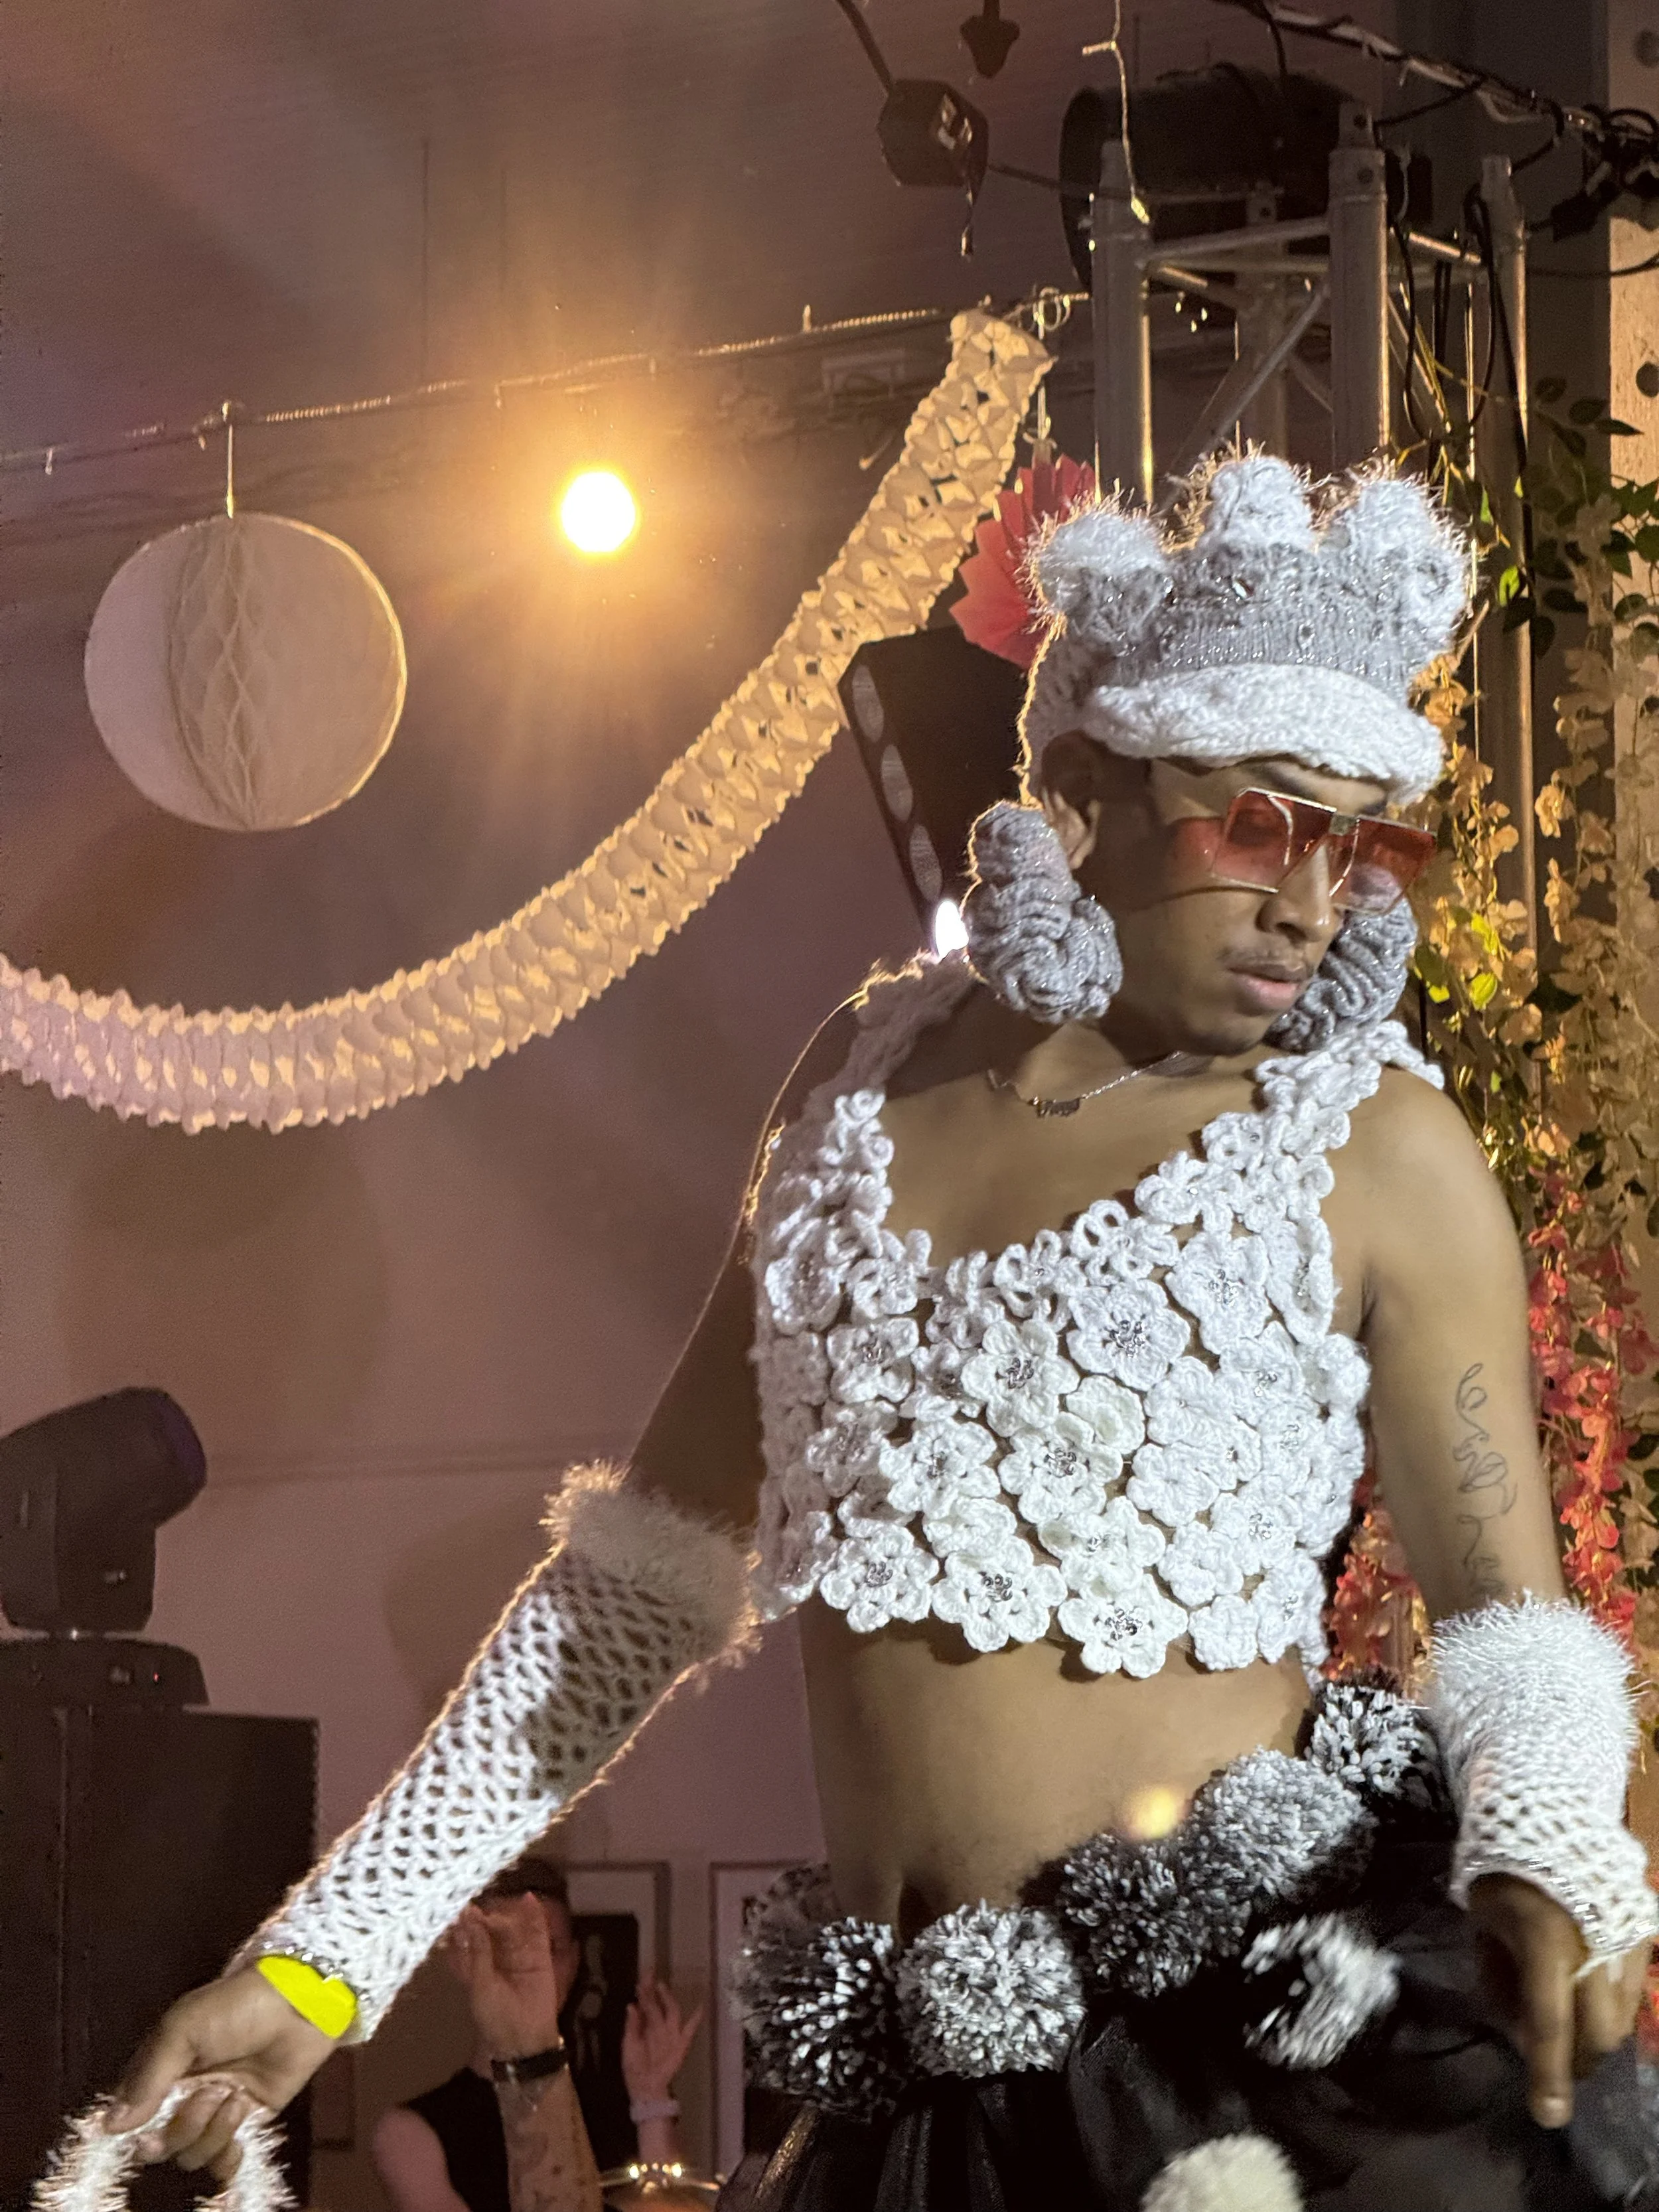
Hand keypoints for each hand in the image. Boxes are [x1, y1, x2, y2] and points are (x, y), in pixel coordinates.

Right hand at [106, 1966, 335, 2182]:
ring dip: (214, 2131)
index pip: (131, 2117)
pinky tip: (240, 2133)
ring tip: (236, 2095)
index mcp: (161, 2070)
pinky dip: (229, 2157)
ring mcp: (215, 2110)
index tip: (144, 2132)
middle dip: (182, 2128)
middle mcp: (183, 2095)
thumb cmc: (237, 2005)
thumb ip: (148, 2078)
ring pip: (192, 2154)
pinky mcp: (248, 2121)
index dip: (132, 2132)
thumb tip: (111, 2126)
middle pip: (161, 2144)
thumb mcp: (183, 2028)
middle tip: (208, 2094)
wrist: (298, 2004)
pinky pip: (224, 2161)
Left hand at [443, 1894, 564, 2061]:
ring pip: (512, 1928)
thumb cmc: (494, 2016)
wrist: (524, 2040)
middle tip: (481, 1909)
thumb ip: (479, 1950)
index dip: (464, 1924)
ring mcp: (518, 1955)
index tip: (460, 1907)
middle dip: (485, 1918)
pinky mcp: (539, 1956)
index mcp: (475, 1967)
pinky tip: (529, 1899)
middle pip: (489, 1930)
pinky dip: (535, 1916)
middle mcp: (496, 1958)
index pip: (468, 1939)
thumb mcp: (481, 1984)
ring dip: (507, 1914)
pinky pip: (537, 1933)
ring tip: (503, 1903)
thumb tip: (470, 1917)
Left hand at [621, 1977, 702, 2102]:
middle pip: (656, 2003)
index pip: (644, 2004)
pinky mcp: (681, 2044)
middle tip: (649, 1973)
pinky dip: (696, 2019)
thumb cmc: (634, 2069)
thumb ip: (631, 2026)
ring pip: (671, 2011)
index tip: (642, 1977)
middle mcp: (658, 2027)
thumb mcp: (628, 2047)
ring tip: (661, 1986)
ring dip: (667, 1998)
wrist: (646, 2090)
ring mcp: (670, 2034)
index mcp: (644, 2027)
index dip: (643, 1991)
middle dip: (653, 1989)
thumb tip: (631, 2005)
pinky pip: (690, 2030)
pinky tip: (700, 2007)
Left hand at [1468, 1872, 1649, 2126]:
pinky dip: (1612, 2004)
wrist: (1546, 1809)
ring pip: (1624, 2016)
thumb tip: (1522, 2033)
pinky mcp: (1645, 1929)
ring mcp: (1628, 1937)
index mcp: (1545, 1940)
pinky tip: (1588, 1993)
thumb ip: (1499, 1982)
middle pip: (1598, 2032)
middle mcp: (1595, 1944)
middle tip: (1551, 2062)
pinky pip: (1636, 1988)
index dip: (1548, 2075)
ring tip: (1567, 2022)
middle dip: (1574, 2059)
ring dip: (1595, 2033)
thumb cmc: (1500, 1867)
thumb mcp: (1483, 1923)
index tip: (1548, 2115)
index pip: (1550, 2025)